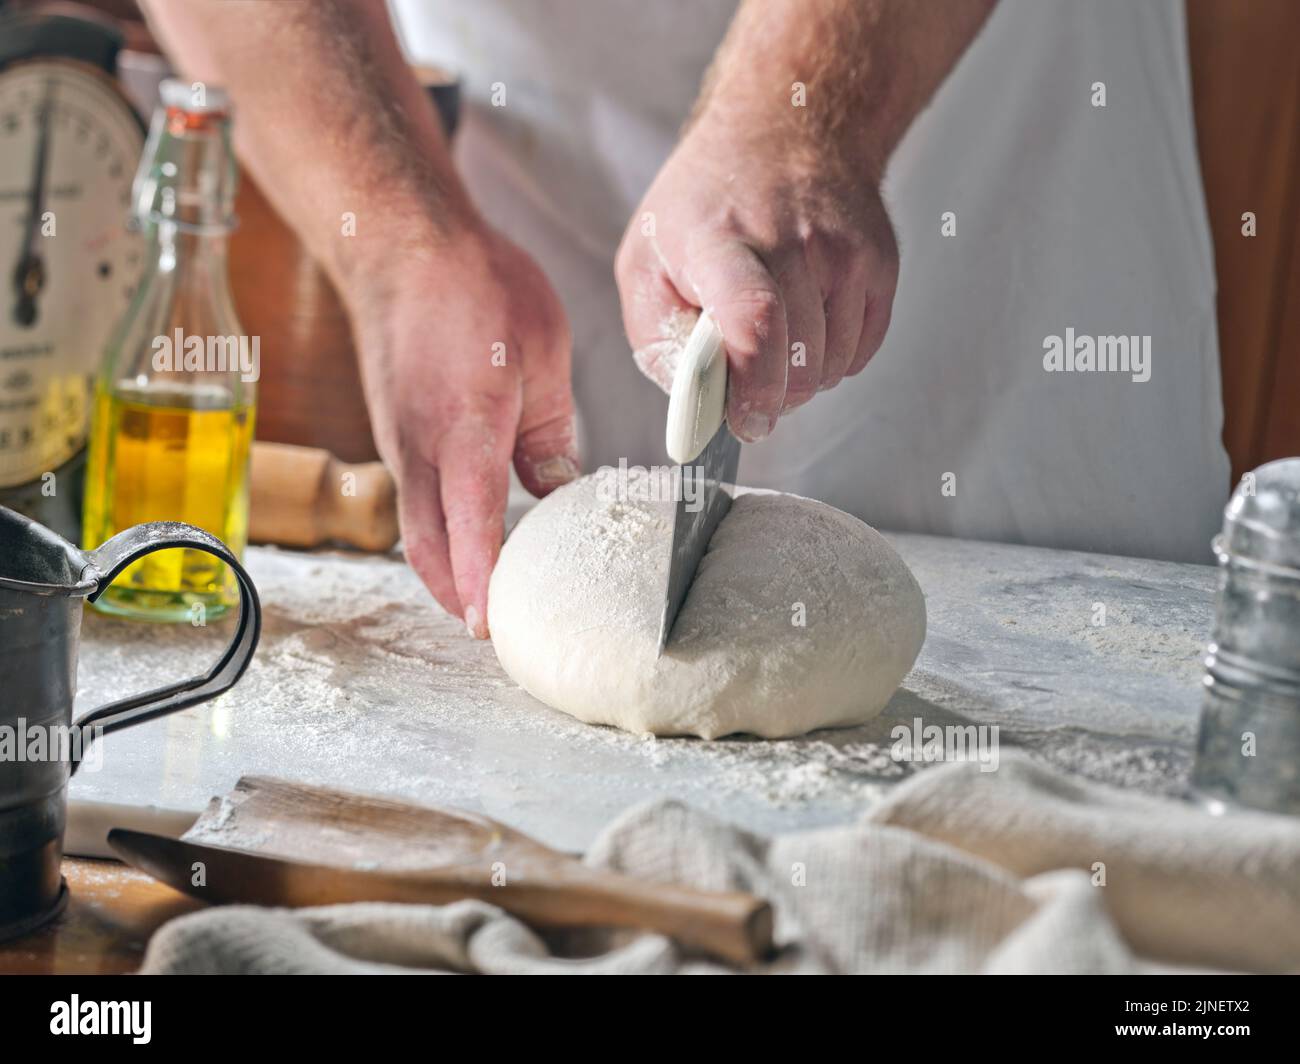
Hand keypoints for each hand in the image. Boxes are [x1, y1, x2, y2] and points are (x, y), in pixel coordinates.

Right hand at [346, 226, 576, 636]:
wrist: (399, 243)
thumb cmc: (477, 285)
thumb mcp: (542, 353)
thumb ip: (548, 432)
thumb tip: (558, 489)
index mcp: (464, 424)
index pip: (471, 521)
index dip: (478, 579)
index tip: (489, 626)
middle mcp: (418, 445)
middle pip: (427, 547)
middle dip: (457, 597)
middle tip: (495, 634)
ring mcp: (397, 442)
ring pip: (416, 528)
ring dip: (445, 571)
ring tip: (485, 600)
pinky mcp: (393, 434)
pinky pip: (413, 501)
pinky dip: (437, 534)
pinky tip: (469, 539)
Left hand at [616, 110, 898, 440]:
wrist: (786, 131)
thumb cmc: (704, 209)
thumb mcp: (646, 262)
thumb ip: (660, 340)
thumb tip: (696, 406)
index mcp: (719, 238)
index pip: (753, 318)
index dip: (753, 386)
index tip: (743, 420)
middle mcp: (789, 239)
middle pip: (800, 359)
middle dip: (772, 399)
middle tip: (747, 393)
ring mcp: (843, 248)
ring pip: (831, 367)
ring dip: (800, 380)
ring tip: (772, 338)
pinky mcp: (879, 261)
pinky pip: (860, 352)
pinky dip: (830, 361)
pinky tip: (805, 321)